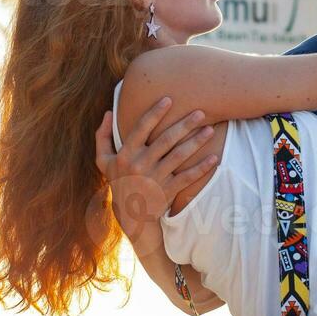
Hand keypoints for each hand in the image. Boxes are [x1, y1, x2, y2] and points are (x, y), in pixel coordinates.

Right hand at [94, 98, 217, 253]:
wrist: (130, 216)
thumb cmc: (118, 182)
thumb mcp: (104, 161)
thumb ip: (102, 136)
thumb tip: (109, 112)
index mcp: (126, 154)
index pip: (141, 128)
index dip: (155, 113)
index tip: (169, 99)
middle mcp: (140, 164)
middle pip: (166, 140)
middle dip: (184, 125)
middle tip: (201, 112)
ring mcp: (155, 178)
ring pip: (179, 156)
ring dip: (196, 142)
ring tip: (210, 130)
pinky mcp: (167, 191)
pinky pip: (187, 178)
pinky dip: (201, 168)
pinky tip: (214, 158)